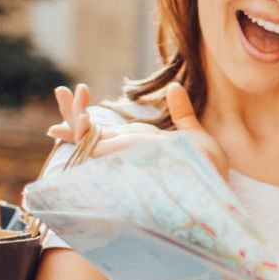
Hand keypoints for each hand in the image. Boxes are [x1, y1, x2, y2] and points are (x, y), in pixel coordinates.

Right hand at [45, 81, 228, 177]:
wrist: (218, 192)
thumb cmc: (207, 170)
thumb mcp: (194, 136)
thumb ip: (181, 113)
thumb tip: (173, 87)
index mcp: (138, 146)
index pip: (105, 129)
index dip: (85, 113)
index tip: (73, 92)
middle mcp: (129, 155)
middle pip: (92, 133)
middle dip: (74, 112)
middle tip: (60, 90)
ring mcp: (130, 161)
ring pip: (97, 139)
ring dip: (81, 120)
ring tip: (69, 100)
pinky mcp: (134, 167)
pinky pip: (109, 151)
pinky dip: (94, 138)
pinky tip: (84, 123)